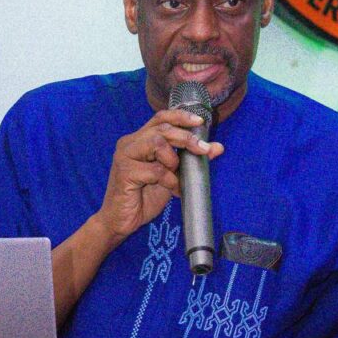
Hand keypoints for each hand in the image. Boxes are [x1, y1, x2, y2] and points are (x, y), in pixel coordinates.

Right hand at [95, 109, 223, 242]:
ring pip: (157, 143)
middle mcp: (129, 142)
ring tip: (176, 176)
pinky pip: (155, 170)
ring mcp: (124, 155)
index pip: (160, 117)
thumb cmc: (143, 197)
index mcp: (139, 139)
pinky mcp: (125, 172)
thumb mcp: (172, 175)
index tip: (200, 121)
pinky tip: (172, 190)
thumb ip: (190, 160)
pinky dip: (170, 180)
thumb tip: (217, 147)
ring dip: (174, 159)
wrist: (120, 221)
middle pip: (162, 128)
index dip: (180, 116)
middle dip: (186, 137)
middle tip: (202, 149)